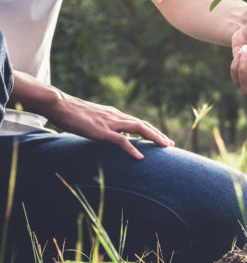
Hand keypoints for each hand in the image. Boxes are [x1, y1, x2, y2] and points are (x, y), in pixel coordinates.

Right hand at [45, 92, 172, 159]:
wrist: (59, 104)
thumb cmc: (73, 113)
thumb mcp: (94, 119)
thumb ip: (105, 126)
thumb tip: (113, 135)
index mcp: (115, 114)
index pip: (139, 123)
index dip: (152, 131)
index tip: (162, 139)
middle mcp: (117, 117)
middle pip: (144, 125)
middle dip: (159, 135)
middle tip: (171, 145)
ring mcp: (110, 123)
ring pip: (139, 129)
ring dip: (154, 138)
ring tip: (165, 147)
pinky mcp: (102, 131)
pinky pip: (121, 141)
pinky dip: (132, 149)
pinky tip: (140, 158)